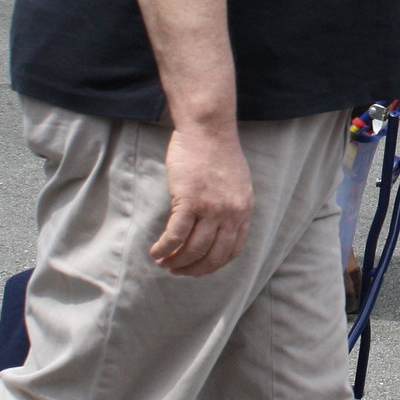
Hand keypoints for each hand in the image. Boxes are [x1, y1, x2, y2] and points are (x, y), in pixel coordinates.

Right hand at [150, 124, 253, 276]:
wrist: (209, 129)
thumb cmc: (217, 153)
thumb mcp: (237, 184)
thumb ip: (231, 206)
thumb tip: (217, 227)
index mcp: (244, 210)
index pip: (232, 250)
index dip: (213, 264)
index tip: (198, 268)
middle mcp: (231, 213)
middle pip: (213, 255)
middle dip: (193, 269)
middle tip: (177, 271)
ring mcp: (211, 208)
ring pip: (192, 249)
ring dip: (175, 261)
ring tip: (163, 262)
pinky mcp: (189, 201)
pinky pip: (175, 235)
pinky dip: (164, 248)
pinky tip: (156, 251)